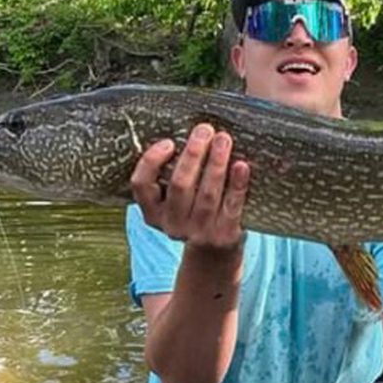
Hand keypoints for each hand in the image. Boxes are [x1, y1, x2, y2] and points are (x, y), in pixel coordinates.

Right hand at [130, 123, 250, 251]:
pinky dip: (237, 184)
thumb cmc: (193, 211)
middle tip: (204, 130)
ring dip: (216, 163)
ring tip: (223, 139)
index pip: (141, 185)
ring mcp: (198, 232)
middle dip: (193, 154)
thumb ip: (173, 173)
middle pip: (180, 185)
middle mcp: (172, 225)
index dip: (152, 162)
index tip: (168, 142)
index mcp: (153, 212)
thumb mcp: (174, 199)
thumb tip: (191, 131)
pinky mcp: (223, 235)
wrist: (214, 253)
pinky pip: (232, 206)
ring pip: (207, 194)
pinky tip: (241, 165)